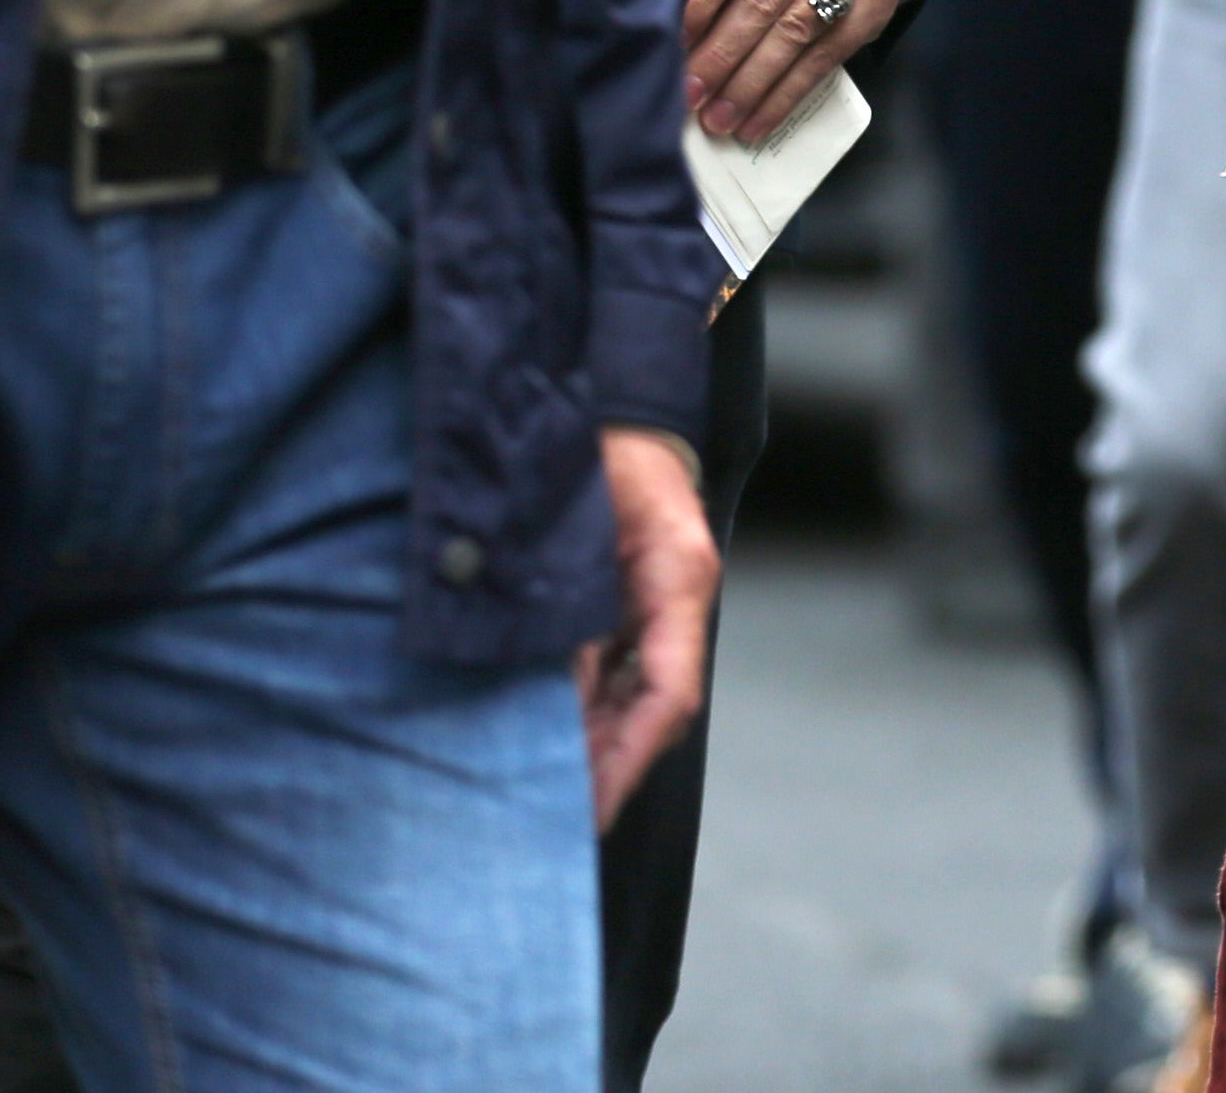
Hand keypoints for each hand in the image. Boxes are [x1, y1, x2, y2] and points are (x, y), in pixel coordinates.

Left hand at [578, 424, 719, 826]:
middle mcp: (677, 598)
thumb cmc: (591, 451)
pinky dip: (585, 708)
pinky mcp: (632, 598)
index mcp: (678, 579)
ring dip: (595, 742)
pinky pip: (616, 669)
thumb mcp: (571, 531)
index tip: (592, 809)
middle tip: (559, 820)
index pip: (669, 694)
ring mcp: (658, 600)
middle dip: (611, 765)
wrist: (611, 404)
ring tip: (546, 792)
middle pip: (655, 706)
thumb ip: (564, 614)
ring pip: (635, 693)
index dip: (630, 758)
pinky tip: (548, 735)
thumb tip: (549, 700)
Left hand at [684, 0, 898, 140]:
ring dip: (753, 83)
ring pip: (798, 30)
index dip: (700, 2)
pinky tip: (758, 119)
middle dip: (723, 53)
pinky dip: (788, 93)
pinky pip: (829, 53)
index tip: (672, 45)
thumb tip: (661, 14)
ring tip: (719, 117)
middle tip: (690, 93)